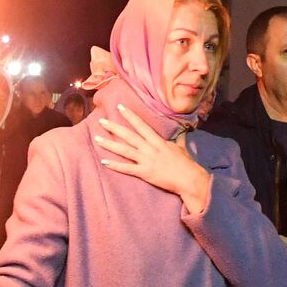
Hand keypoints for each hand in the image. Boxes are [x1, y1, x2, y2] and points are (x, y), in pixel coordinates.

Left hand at [96, 103, 210, 213]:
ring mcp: (146, 160)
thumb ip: (177, 140)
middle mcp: (150, 148)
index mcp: (158, 141)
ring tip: (97, 139)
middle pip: (129, 135)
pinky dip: (115, 165)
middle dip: (114, 127)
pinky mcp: (145, 173)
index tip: (120, 107)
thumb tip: (181, 133)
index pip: (141, 125)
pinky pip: (127, 168)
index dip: (130, 116)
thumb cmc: (187, 164)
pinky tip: (104, 162)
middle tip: (101, 121)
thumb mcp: (181, 148)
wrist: (189, 179)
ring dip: (109, 144)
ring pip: (124, 150)